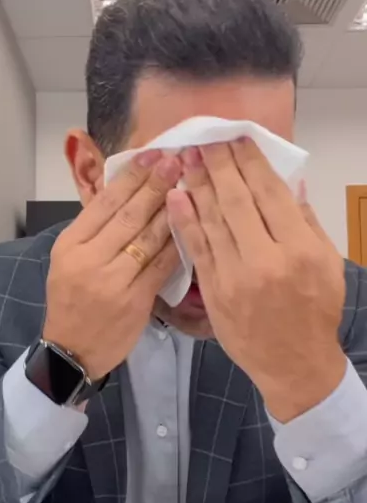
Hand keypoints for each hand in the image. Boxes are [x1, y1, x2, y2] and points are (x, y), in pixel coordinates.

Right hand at [44, 151, 181, 379]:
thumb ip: (94, 230)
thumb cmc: (71, 301)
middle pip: (129, 215)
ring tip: (190, 184)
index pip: (105, 202)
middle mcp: (90, 259)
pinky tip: (194, 225)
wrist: (72, 350)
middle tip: (178, 160)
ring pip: (148, 238)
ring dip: (172, 209)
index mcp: (71, 244)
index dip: (132, 177)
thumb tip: (127, 191)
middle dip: (156, 185)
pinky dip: (178, 244)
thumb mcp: (68, 260)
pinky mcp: (136, 300)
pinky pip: (162, 265)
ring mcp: (113, 281)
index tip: (153, 154)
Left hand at [167, 139, 346, 421]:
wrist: (294, 363)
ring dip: (197, 186)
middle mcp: (267, 259)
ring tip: (184, 159)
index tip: (235, 139)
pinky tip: (176, 198)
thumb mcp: (328, 263)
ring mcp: (236, 277)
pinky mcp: (214, 293)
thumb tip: (290, 182)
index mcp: (300, 248)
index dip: (250, 162)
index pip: (269, 193)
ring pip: (212, 221)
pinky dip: (185, 222)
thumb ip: (307, 221)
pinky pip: (197, 250)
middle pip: (236, 201)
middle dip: (217, 166)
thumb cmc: (316, 310)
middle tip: (201, 141)